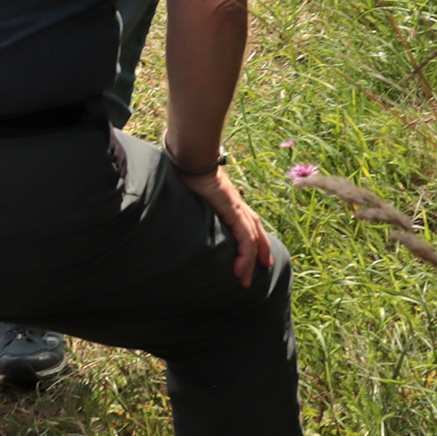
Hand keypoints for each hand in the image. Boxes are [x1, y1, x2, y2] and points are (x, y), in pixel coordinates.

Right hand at [175, 162, 271, 287]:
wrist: (192, 155)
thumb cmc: (186, 167)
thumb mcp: (189, 190)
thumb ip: (189, 199)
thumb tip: (173, 203)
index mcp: (227, 197)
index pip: (245, 219)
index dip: (252, 234)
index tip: (253, 248)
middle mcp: (236, 202)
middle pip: (254, 229)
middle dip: (260, 248)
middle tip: (263, 266)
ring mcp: (236, 206)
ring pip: (251, 238)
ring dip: (251, 260)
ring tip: (246, 280)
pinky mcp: (233, 211)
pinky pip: (244, 238)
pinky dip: (245, 255)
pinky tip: (240, 271)